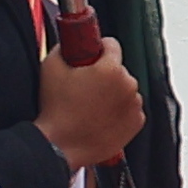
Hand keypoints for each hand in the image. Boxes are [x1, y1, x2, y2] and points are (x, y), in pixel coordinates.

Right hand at [30, 20, 147, 167]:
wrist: (59, 145)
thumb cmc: (55, 108)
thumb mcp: (51, 67)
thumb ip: (64, 47)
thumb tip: (71, 42)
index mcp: (111, 69)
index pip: (112, 45)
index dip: (98, 48)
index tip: (90, 56)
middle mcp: (129, 85)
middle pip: (119, 69)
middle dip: (105, 74)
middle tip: (85, 86)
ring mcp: (135, 106)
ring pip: (125, 90)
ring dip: (113, 93)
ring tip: (91, 105)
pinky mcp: (136, 123)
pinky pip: (130, 108)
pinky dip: (119, 110)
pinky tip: (101, 117)